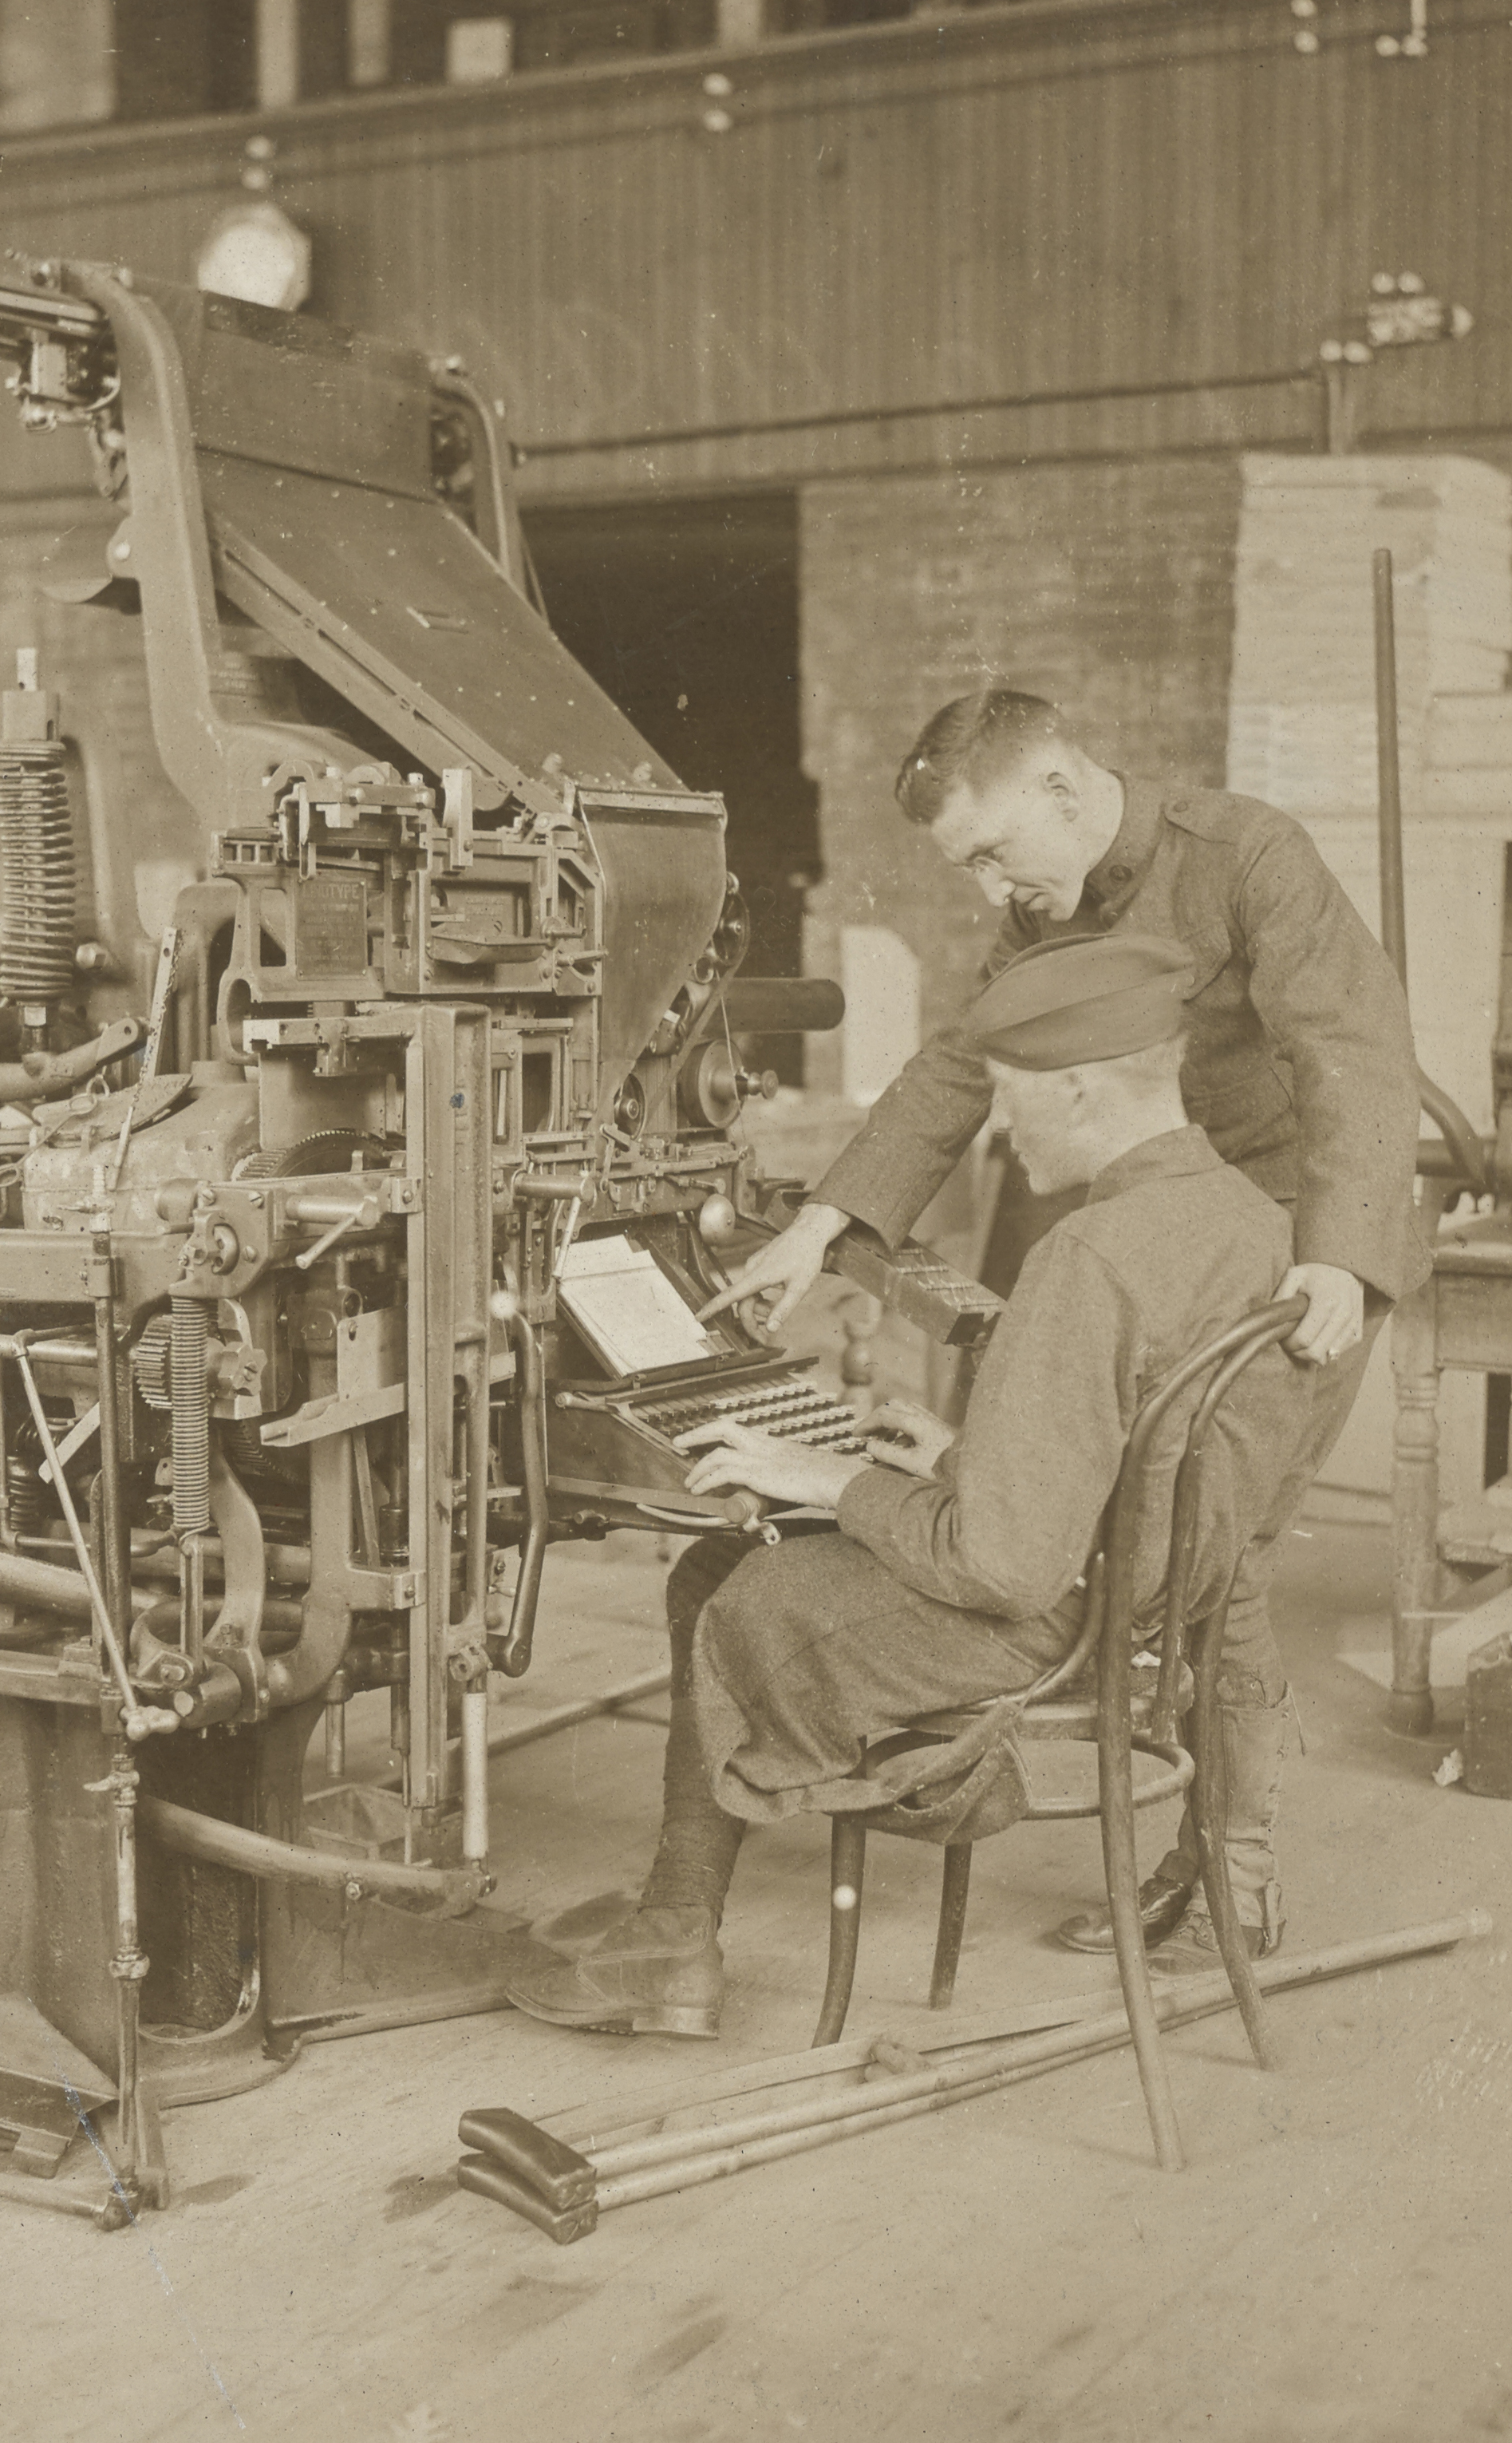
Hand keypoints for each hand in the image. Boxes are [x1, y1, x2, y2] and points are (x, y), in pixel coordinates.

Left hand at [675, 1417, 869, 1511]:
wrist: (837, 1478)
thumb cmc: (825, 1478)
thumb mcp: (799, 1471)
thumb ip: (783, 1477)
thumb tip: (774, 1491)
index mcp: (772, 1442)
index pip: (738, 1429)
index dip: (716, 1431)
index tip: (702, 1436)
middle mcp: (764, 1444)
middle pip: (722, 1428)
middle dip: (698, 1434)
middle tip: (680, 1443)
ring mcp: (760, 1457)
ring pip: (717, 1453)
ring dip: (698, 1467)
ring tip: (689, 1482)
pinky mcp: (759, 1473)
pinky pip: (723, 1472)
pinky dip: (707, 1481)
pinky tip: (700, 1490)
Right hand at [697, 1201, 848, 1332]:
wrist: (809, 1232)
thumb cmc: (806, 1255)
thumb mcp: (799, 1287)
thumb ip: (783, 1309)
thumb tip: (771, 1328)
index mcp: (759, 1275)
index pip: (730, 1295)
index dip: (713, 1307)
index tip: (700, 1316)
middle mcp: (752, 1270)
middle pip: (743, 1303)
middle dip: (752, 1321)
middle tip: (764, 1336)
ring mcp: (754, 1266)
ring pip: (749, 1296)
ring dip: (760, 1308)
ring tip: (779, 1309)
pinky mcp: (759, 1264)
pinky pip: (754, 1287)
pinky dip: (762, 1298)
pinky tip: (777, 1295)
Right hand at [864, 1397, 955, 1479]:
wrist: (968, 1463)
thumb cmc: (942, 1464)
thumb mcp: (912, 1463)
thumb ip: (888, 1454)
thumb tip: (870, 1446)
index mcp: (915, 1422)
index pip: (883, 1415)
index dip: (867, 1424)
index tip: (856, 1435)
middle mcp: (921, 1415)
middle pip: (891, 1405)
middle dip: (876, 1417)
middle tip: (866, 1433)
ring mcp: (929, 1417)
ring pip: (901, 1408)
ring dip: (887, 1419)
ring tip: (880, 1438)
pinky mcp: (933, 1423)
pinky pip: (910, 1415)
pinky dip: (898, 1423)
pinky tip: (898, 1440)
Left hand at [1277, 1263, 1364, 1365]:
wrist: (1345, 1268)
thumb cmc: (1316, 1273)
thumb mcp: (1294, 1276)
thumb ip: (1281, 1296)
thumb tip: (1273, 1319)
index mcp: (1326, 1301)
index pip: (1304, 1339)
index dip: (1289, 1344)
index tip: (1283, 1337)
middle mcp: (1343, 1314)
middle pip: (1317, 1352)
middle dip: (1299, 1352)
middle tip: (1292, 1342)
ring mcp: (1353, 1324)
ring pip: (1329, 1356)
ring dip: (1313, 1353)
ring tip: (1305, 1339)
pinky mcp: (1358, 1330)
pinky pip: (1340, 1353)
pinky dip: (1327, 1352)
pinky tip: (1319, 1339)